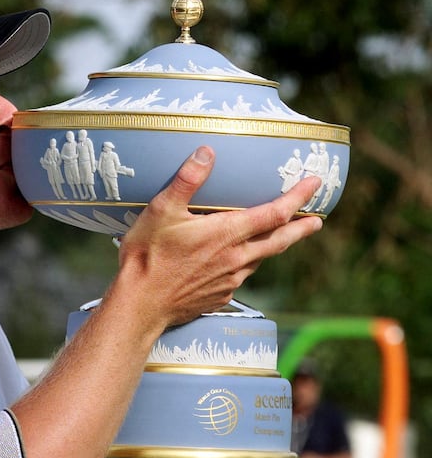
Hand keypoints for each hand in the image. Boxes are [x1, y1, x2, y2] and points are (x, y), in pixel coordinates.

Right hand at [114, 145, 322, 330]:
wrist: (140, 304)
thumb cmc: (148, 256)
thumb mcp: (161, 210)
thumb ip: (187, 180)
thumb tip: (207, 152)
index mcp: (226, 234)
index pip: (274, 213)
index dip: (297, 197)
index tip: (314, 184)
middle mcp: (236, 259)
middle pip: (279, 241)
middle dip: (301, 228)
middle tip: (317, 221)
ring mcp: (229, 281)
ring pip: (259, 260)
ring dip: (272, 246)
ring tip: (275, 238)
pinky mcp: (219, 297)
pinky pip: (239, 277)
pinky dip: (244, 265)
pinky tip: (234, 263)